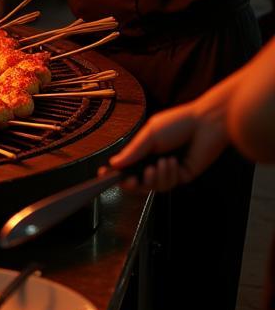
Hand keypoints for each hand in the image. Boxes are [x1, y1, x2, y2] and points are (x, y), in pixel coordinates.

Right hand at [107, 97, 228, 192]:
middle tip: (129, 181)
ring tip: (160, 163)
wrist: (206, 125)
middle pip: (137, 181)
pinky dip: (168, 174)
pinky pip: (169, 184)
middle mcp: (155, 160)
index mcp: (145, 148)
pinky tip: (172, 162)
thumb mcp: (150, 134)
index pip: (126, 164)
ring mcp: (168, 170)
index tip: (103, 174)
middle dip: (132, 183)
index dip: (115, 172)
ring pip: (153, 186)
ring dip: (155, 177)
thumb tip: (114, 163)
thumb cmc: (178, 123)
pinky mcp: (183, 176)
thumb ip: (133, 151)